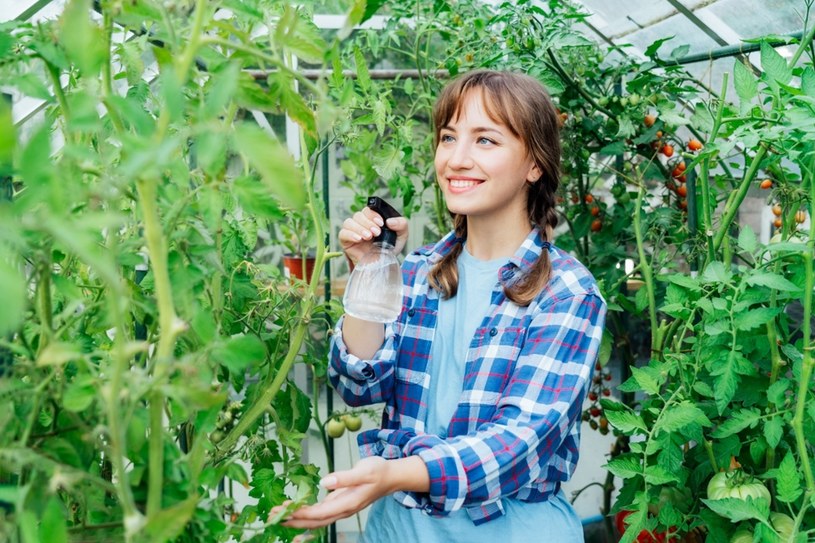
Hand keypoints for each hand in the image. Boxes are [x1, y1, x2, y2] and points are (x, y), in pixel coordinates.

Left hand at [277, 456, 391, 529]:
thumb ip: (345, 477)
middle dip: (293, 520)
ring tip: (277, 515)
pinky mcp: (338, 503)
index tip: (285, 511)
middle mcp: (343, 510)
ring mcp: (340, 508)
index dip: (302, 514)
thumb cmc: (379, 471)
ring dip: (296, 518)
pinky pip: (319, 514)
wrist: (391, 477)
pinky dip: (304, 514)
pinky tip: (294, 512)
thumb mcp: (365, 470)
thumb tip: (324, 482)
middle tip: (272, 516)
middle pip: (314, 521)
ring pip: (315, 520)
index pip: (320, 513)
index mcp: (348, 503)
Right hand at [339, 208, 408, 265]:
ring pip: (349, 222)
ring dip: (359, 228)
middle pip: (358, 215)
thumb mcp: (401, 236)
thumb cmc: (388, 249)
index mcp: (372, 220)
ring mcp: (352, 232)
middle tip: (377, 233)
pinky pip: (343, 233)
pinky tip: (359, 239)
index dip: (373, 214)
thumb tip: (390, 221)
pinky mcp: (345, 241)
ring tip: (368, 237)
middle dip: (368, 223)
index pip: (368, 210)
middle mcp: (361, 224)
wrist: (382, 265)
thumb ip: (402, 225)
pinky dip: (350, 234)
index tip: (381, 223)